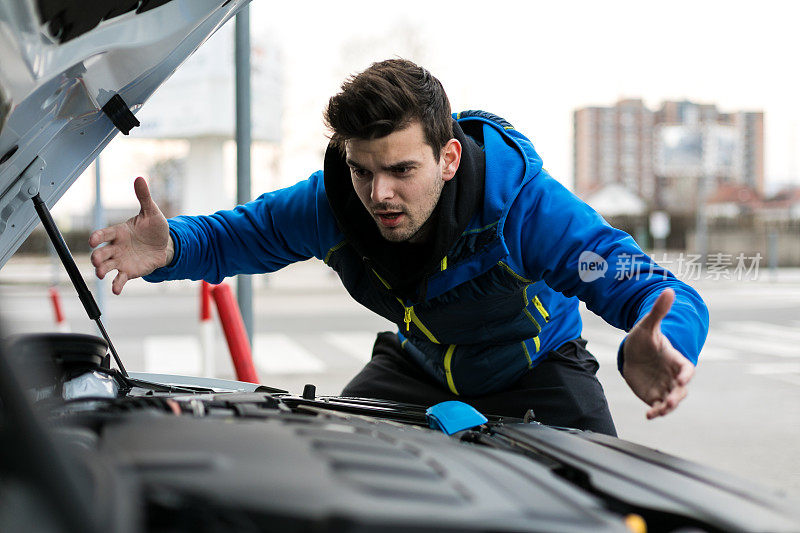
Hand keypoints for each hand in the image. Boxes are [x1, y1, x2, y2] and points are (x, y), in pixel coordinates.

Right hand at [89, 177, 171, 294]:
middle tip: (96, 260)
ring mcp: (121, 260)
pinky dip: (116, 285)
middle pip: (101, 252)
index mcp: (119, 231)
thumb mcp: (152, 212)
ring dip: (102, 270)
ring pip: (106, 266)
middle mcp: (116, 247)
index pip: (104, 233)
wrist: (165, 245)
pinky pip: (119, 279)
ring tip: (102, 274)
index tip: (92, 240)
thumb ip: (144, 197)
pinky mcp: (129, 271)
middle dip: (96, 256)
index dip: (97, 236)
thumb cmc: (155, 228)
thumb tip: (140, 178)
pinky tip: (116, 290)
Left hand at [622, 288, 694, 418]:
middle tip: (670, 401)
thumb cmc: (645, 338)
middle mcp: (672, 376)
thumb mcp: (648, 324)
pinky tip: (648, 415)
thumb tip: (668, 290)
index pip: (686, 368)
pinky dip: (655, 412)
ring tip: (658, 411)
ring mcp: (664, 387)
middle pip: (681, 390)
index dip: (686, 373)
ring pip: (671, 401)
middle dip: (677, 396)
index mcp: (675, 360)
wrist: (634, 352)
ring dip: (667, 407)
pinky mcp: (654, 395)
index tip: (684, 378)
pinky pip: (657, 406)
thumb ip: (659, 311)